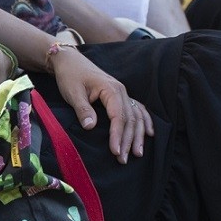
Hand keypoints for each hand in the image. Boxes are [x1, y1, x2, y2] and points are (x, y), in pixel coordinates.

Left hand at [51, 48, 153, 162]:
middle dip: (128, 140)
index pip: (119, 116)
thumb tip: (90, 127)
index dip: (118, 135)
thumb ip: (83, 109)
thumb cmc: (70, 76)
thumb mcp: (73, 93)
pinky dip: (145, 121)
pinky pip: (138, 109)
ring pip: (136, 116)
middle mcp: (121, 91)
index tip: (115, 151)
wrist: (70, 61)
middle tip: (123, 159)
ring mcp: (123, 93)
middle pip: (130, 119)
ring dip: (138, 135)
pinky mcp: (120, 96)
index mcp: (111, 89)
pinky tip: (149, 133)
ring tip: (137, 153)